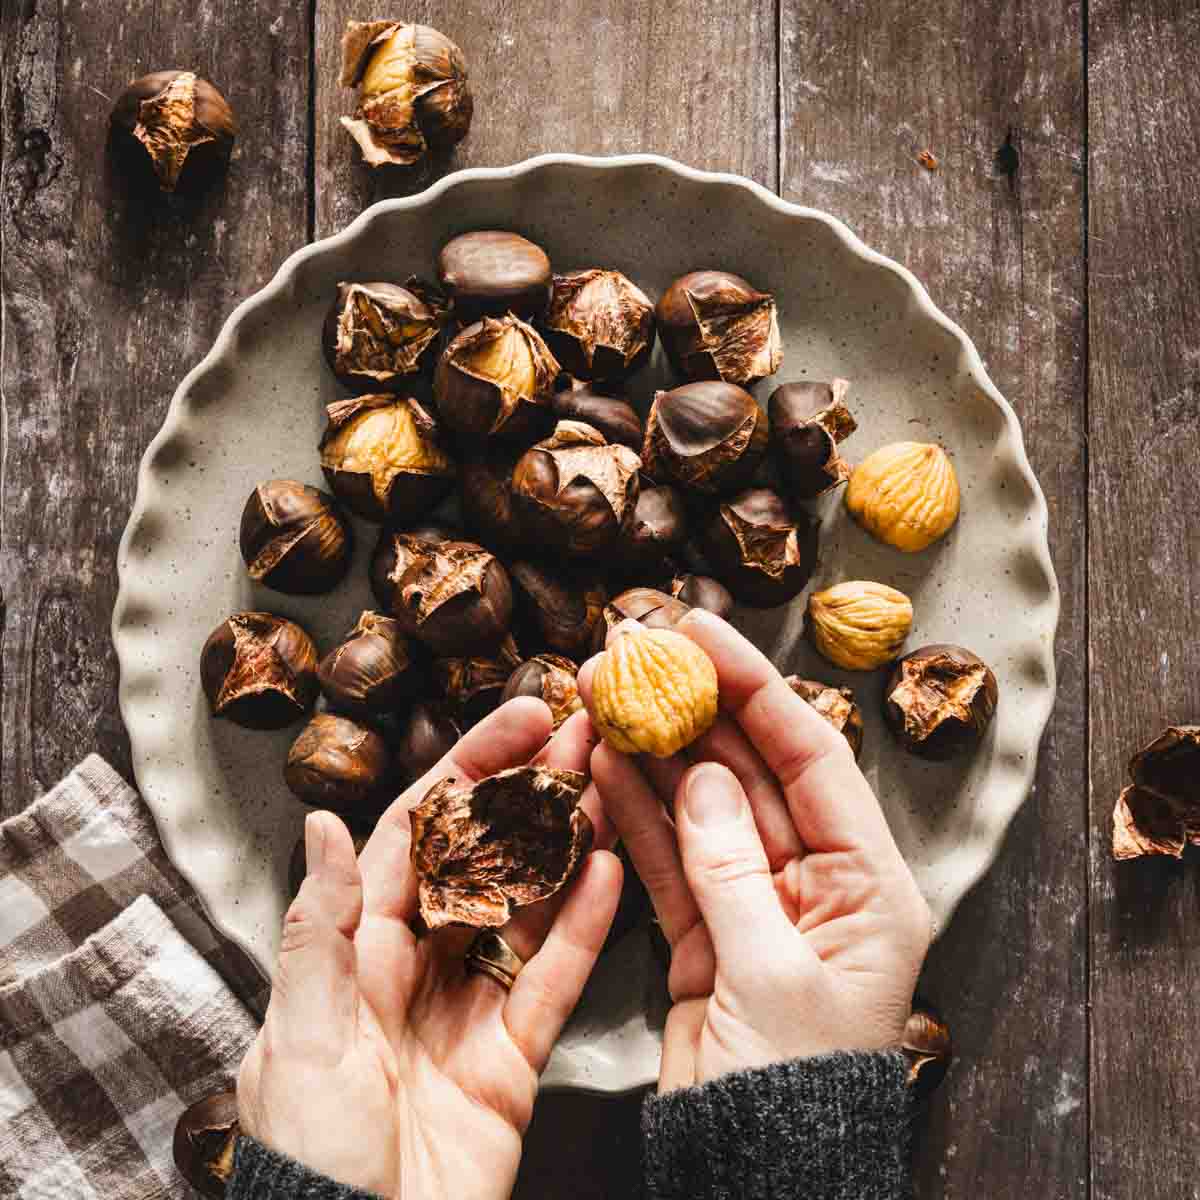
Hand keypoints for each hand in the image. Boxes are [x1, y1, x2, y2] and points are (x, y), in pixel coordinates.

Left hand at [236, 699, 621, 1197]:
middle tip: (581, 734)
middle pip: (483, 856)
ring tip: (609, 782)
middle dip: (529, 791)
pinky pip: (554, 979)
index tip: (518, 719)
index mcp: (358, 946)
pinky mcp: (513, 1055)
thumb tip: (323, 825)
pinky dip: (583, 928)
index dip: (468, 769)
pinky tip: (611, 872)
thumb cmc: (307, 1158)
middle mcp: (418, 964)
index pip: (418, 831)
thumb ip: (319, 929)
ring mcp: (471, 1005)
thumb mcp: (300, 1036)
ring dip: (567, 842)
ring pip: (528, 906)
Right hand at [579, 610, 930, 1090]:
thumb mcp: (771, 976)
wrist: (756, 1174)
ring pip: (702, 806)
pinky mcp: (706, 931)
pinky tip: (606, 763)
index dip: (753, 686)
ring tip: (606, 694)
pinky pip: (670, 857)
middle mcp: (818, 881)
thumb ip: (731, 869)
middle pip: (750, 770)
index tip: (700, 632)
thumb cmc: (792, 1089)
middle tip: (638, 651)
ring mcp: (757, 903)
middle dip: (694, 707)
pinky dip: (638, 812)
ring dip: (656, 750)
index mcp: (868, 885)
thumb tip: (704, 776)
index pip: (810, 756)